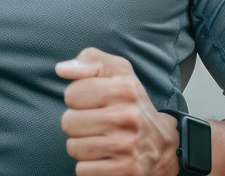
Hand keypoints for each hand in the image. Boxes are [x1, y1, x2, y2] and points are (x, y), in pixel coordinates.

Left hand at [56, 47, 179, 175]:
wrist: (162, 146)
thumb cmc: (132, 106)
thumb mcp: (121, 74)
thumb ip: (92, 61)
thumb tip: (62, 69)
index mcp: (125, 89)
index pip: (72, 93)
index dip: (77, 98)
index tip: (92, 102)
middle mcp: (127, 116)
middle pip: (69, 122)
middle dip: (77, 124)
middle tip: (96, 123)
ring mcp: (126, 146)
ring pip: (73, 147)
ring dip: (82, 146)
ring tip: (100, 140)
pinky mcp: (124, 171)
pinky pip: (83, 170)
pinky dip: (89, 166)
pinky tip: (105, 157)